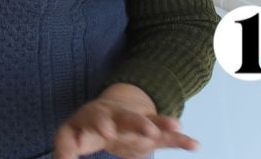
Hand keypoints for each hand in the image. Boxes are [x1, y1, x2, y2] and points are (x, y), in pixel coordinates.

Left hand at [54, 85, 198, 158]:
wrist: (108, 111)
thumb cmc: (86, 128)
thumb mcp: (71, 135)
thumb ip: (66, 148)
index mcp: (97, 116)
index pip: (97, 117)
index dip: (102, 123)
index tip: (107, 133)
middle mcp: (119, 116)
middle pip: (129, 116)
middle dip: (138, 122)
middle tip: (148, 130)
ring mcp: (138, 123)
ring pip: (152, 121)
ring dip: (163, 124)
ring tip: (177, 125)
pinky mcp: (152, 133)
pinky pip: (168, 136)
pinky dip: (181, 140)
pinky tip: (194, 144)